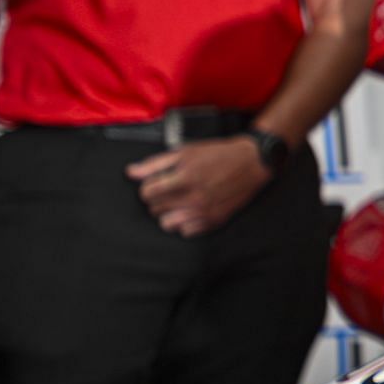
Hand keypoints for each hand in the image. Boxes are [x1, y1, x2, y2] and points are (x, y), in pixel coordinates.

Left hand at [127, 136, 269, 236]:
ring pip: (167, 224)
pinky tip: (192, 210)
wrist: (253, 162)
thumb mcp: (186, 151)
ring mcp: (205, 211)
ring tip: (179, 201)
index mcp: (185, 177)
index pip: (147, 193)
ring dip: (168, 213)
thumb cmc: (219, 154)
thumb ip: (156, 163)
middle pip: (155, 209)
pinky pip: (186, 232)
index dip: (149, 187)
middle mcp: (194, 197)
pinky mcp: (214, 220)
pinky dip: (185, 223)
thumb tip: (131, 172)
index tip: (157, 183)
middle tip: (170, 189)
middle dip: (158, 199)